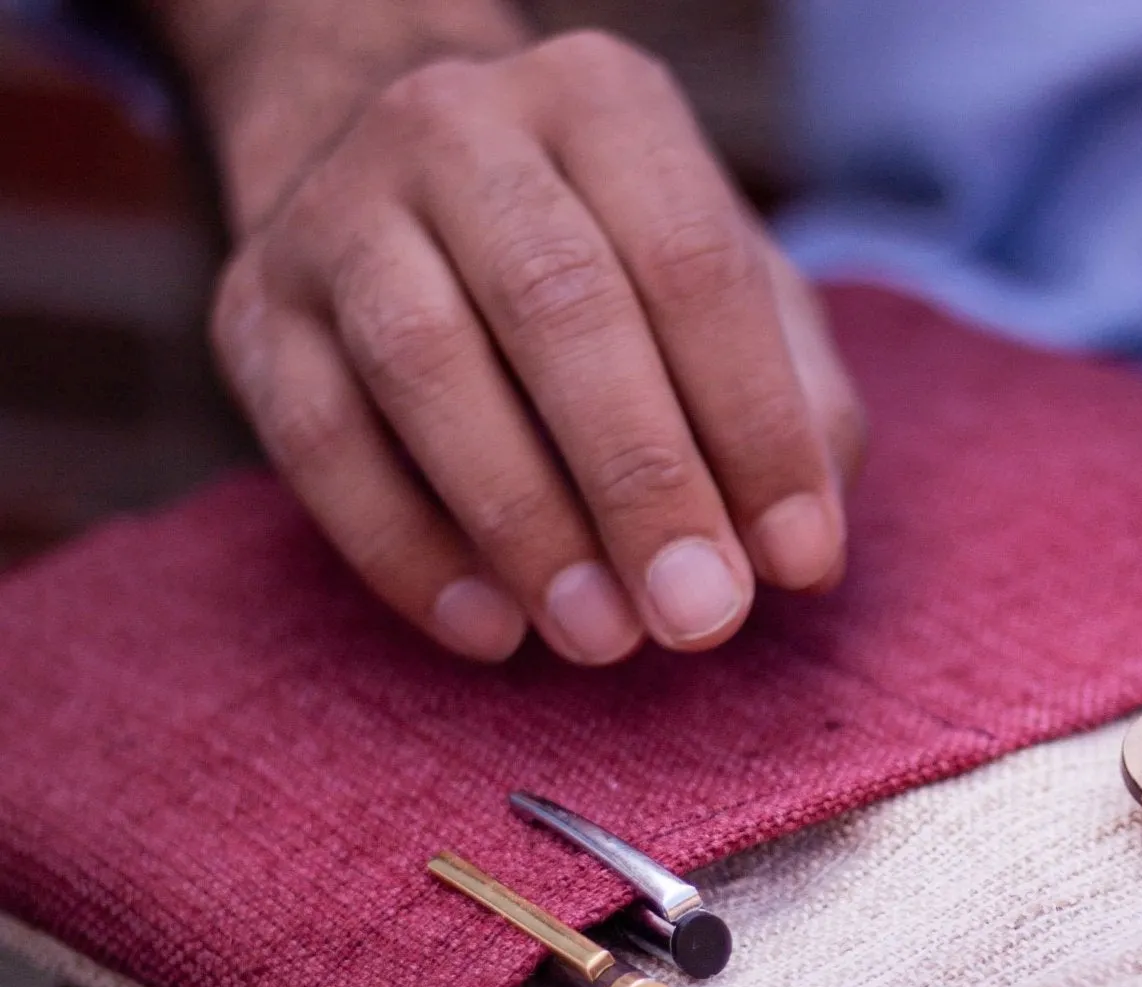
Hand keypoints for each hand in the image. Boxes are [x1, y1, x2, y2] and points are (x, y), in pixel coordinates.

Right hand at [196, 20, 863, 663]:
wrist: (392, 174)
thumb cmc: (607, 253)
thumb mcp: (724, 281)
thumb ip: (791, 399)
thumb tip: (796, 555)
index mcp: (601, 103)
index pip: (692, 265)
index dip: (754, 424)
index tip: (796, 561)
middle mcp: (459, 129)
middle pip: (558, 304)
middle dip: (642, 480)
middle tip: (699, 617)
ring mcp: (337, 212)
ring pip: (424, 365)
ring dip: (525, 523)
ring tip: (603, 637)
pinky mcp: (253, 308)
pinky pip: (320, 442)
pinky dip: (409, 551)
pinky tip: (492, 629)